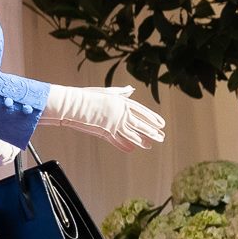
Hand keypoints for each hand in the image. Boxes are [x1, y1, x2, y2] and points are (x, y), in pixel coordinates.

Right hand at [41, 85, 165, 151]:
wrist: (75, 104)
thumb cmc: (89, 96)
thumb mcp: (107, 92)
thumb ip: (120, 92)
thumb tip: (131, 89)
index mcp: (122, 102)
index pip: (141, 111)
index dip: (152, 118)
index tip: (161, 123)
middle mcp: (121, 112)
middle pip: (140, 123)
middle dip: (151, 130)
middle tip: (162, 136)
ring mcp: (114, 121)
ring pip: (132, 131)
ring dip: (143, 138)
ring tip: (152, 144)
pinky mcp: (106, 129)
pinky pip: (119, 137)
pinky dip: (126, 143)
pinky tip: (134, 148)